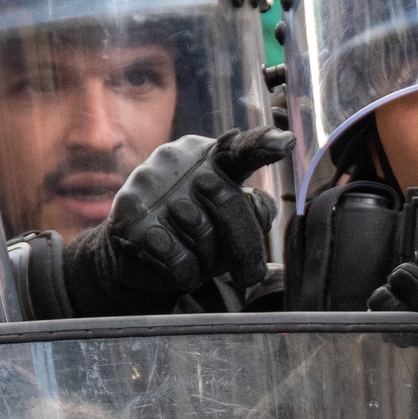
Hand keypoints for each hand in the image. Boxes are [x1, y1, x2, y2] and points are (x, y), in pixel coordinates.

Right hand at [62, 126, 287, 313]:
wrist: (131, 251)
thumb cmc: (193, 232)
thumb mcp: (229, 220)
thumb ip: (252, 211)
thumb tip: (256, 209)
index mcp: (210, 156)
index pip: (240, 148)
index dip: (263, 144)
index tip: (287, 143)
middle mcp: (178, 161)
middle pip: (233, 206)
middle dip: (244, 247)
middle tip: (246, 272)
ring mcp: (150, 186)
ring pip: (205, 239)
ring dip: (207, 263)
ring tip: (191, 254)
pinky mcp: (131, 220)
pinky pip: (180, 262)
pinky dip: (185, 276)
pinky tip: (170, 264)